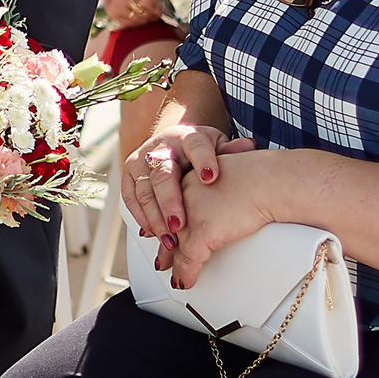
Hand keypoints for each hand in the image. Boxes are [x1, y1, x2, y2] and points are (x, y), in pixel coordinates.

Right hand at [102, 0, 164, 26]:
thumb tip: (164, 9)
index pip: (148, 6)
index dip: (157, 11)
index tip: (160, 12)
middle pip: (142, 15)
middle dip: (151, 17)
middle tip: (155, 15)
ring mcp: (114, 3)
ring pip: (135, 21)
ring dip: (143, 20)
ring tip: (147, 15)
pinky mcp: (111, 11)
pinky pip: (127, 23)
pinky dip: (134, 22)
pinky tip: (136, 15)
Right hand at [122, 122, 251, 244]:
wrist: (174, 142)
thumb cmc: (199, 150)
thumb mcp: (217, 147)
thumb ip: (230, 150)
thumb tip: (248, 146)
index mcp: (187, 138)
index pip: (195, 146)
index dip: (203, 161)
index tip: (211, 178)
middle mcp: (161, 148)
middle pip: (162, 175)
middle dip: (170, 202)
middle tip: (180, 226)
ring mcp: (141, 160)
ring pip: (144, 190)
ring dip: (155, 217)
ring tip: (169, 239)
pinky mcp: (130, 174)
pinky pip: (130, 197)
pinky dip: (140, 216)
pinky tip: (152, 232)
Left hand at [154, 144, 278, 288]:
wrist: (268, 181)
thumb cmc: (258, 176)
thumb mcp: (224, 177)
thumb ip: (213, 189)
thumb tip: (217, 200)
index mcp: (186, 178)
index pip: (168, 205)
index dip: (164, 223)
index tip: (162, 233)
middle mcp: (180, 195)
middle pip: (167, 225)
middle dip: (165, 245)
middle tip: (163, 259)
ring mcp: (188, 214)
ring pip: (175, 244)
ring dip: (174, 263)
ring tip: (175, 275)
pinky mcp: (201, 232)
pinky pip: (188, 259)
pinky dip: (186, 273)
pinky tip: (185, 281)